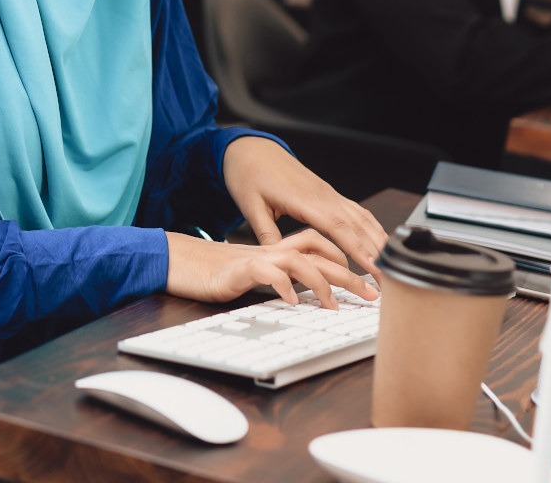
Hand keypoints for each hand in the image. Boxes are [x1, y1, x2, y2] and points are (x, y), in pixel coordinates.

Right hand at [165, 229, 377, 307]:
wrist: (179, 261)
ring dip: (321, 283)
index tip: (365, 281)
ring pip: (299, 260)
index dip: (344, 260)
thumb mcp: (253, 276)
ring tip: (333, 306)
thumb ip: (277, 280)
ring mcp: (257, 258)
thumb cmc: (214, 271)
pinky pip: (268, 272)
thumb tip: (303, 297)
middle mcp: (271, 251)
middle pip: (319, 254)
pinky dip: (284, 286)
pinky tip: (292, 301)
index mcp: (276, 250)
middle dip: (349, 274)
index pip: (318, 245)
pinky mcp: (239, 269)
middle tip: (370, 295)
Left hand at [222, 136, 388, 283]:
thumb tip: (279, 260)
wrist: (252, 149)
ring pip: (361, 218)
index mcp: (305, 199)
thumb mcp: (251, 206)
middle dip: (375, 251)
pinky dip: (370, 226)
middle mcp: (323, 195)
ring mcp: (328, 193)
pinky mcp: (328, 193)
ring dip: (377, 240)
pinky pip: (356, 210)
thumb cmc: (249, 174)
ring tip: (390, 265)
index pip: (338, 227)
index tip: (373, 267)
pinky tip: (377, 239)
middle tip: (389, 277)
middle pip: (357, 225)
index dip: (358, 248)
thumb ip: (267, 234)